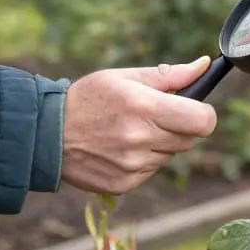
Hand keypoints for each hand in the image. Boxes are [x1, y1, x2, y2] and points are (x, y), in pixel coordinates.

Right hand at [61, 57, 216, 194]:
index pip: (203, 121)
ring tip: (129, 131)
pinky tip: (119, 149)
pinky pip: (151, 171)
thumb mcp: (126, 77)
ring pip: (170, 156)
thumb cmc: (89, 98)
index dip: (204, 115)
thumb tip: (204, 65)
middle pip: (189, 139)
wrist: (46, 133)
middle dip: (180, 127)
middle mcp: (141, 138)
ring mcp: (132, 165)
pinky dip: (143, 161)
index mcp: (146, 107)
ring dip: (159, 144)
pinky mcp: (124, 183)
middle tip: (154, 117)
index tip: (195, 110)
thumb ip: (170, 74)